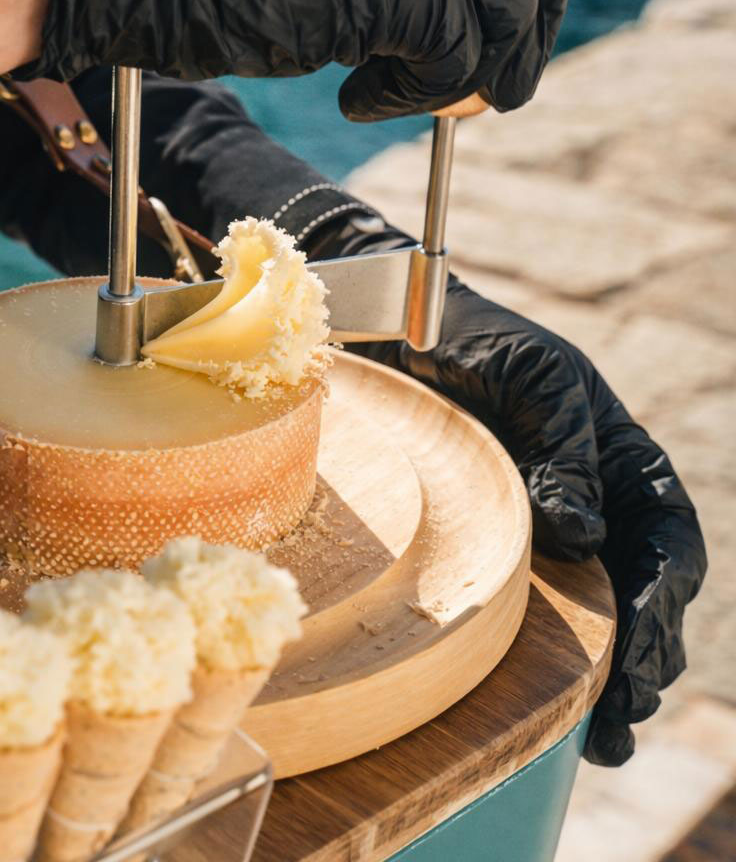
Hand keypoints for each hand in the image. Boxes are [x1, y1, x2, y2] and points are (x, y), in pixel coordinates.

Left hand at [307, 220, 706, 764]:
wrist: (400, 327)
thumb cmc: (476, 338)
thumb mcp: (536, 378)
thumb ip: (568, 449)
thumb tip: (584, 536)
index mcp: (619, 457)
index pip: (664, 534)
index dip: (664, 594)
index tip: (644, 643)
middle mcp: (590, 498)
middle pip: (639, 588)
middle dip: (642, 653)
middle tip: (624, 716)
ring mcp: (541, 521)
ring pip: (592, 605)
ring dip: (605, 670)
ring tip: (605, 737)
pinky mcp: (491, 534)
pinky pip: (528, 596)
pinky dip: (542, 648)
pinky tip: (544, 694)